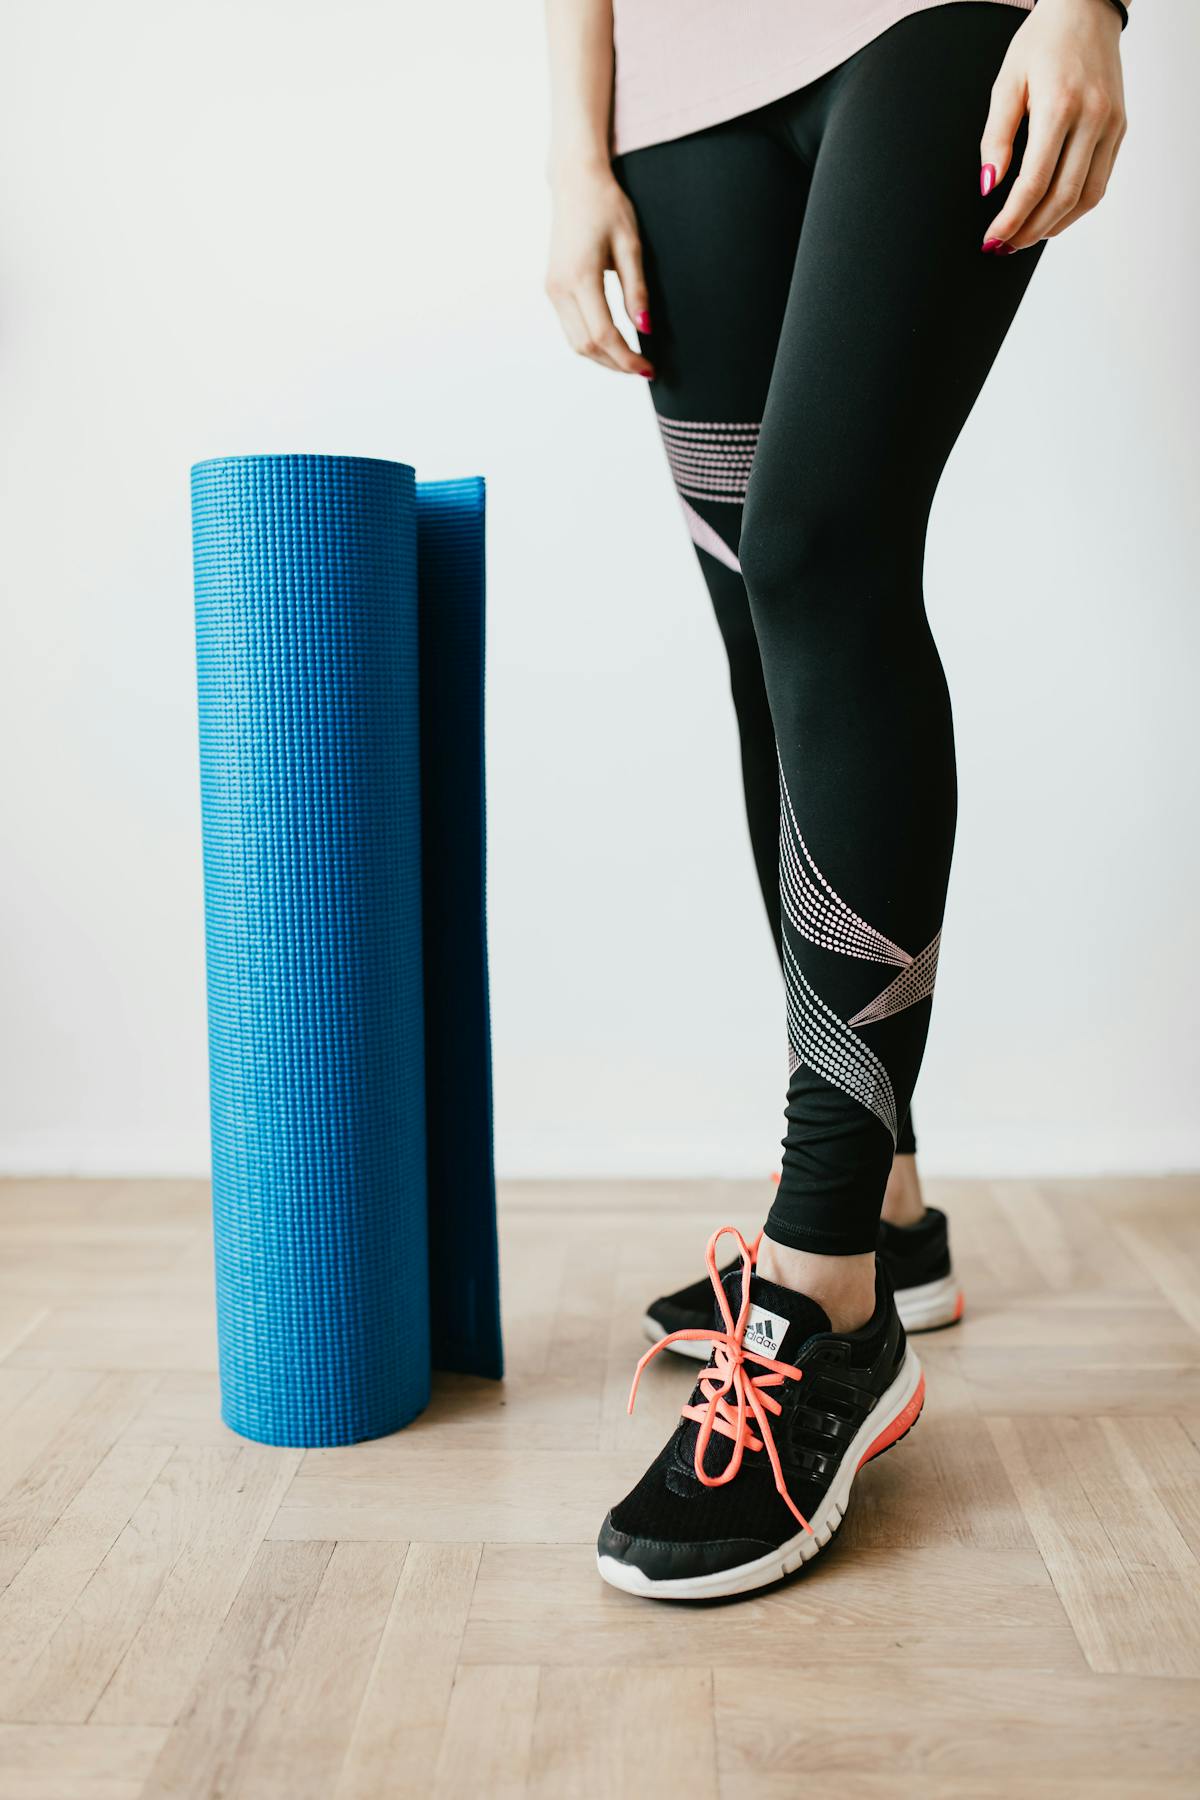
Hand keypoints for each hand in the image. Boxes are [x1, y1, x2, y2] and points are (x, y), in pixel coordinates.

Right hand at [545, 164, 654, 375]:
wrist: (575, 183)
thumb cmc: (607, 207)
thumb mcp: (631, 244)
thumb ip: (637, 289)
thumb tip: (645, 329)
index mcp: (581, 277)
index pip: (604, 334)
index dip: (627, 357)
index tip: (649, 368)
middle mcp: (560, 288)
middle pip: (587, 346)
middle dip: (616, 364)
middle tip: (644, 368)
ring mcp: (552, 290)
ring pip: (575, 343)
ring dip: (603, 358)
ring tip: (630, 359)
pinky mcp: (552, 288)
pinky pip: (570, 329)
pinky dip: (591, 343)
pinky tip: (613, 342)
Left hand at [980, 0, 1126, 251]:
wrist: (1086, 9)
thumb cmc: (1041, 42)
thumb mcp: (1006, 83)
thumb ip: (995, 137)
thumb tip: (987, 187)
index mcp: (1060, 106)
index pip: (1034, 182)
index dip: (1012, 219)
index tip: (992, 239)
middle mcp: (1093, 118)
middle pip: (1062, 197)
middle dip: (1030, 230)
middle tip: (1004, 246)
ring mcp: (1112, 125)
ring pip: (1086, 197)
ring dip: (1054, 226)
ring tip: (1025, 237)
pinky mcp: (1120, 128)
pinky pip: (1099, 181)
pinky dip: (1074, 206)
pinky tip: (1050, 214)